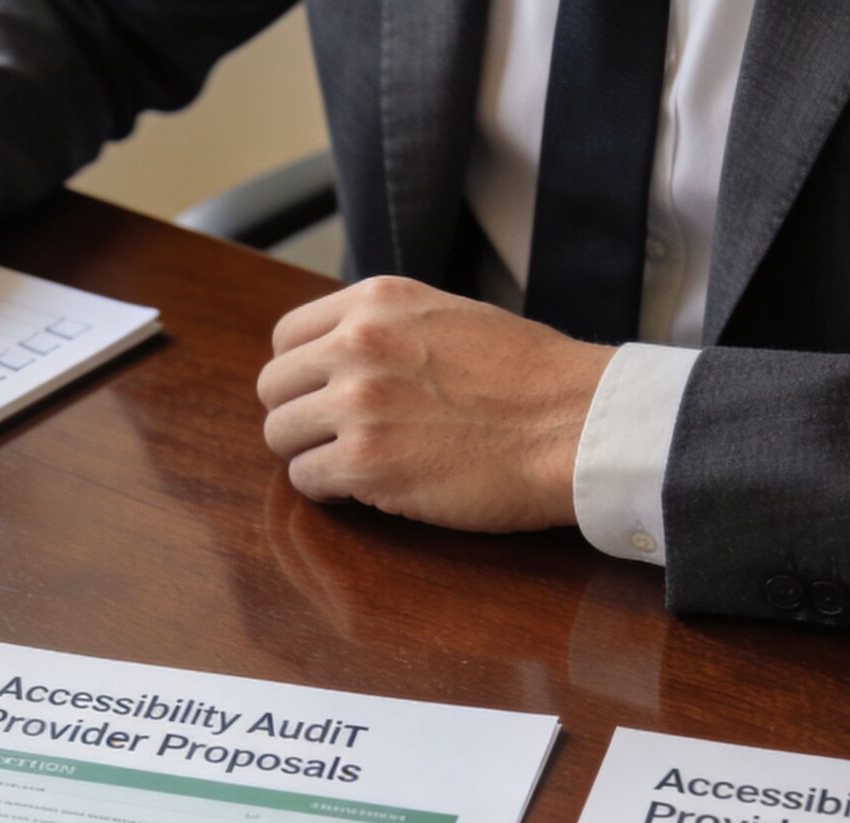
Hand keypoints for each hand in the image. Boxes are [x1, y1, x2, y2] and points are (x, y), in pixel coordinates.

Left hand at [256, 276, 611, 530]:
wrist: (576, 423)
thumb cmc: (529, 378)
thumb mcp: (447, 317)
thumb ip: (387, 330)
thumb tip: (338, 356)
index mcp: (376, 302)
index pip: (286, 337)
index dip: (300, 374)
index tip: (321, 397)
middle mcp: (357, 344)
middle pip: (273, 388)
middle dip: (298, 417)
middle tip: (333, 439)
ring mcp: (357, 405)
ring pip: (281, 437)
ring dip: (310, 456)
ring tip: (354, 465)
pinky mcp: (366, 463)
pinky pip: (306, 482)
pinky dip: (329, 492)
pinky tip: (368, 488)